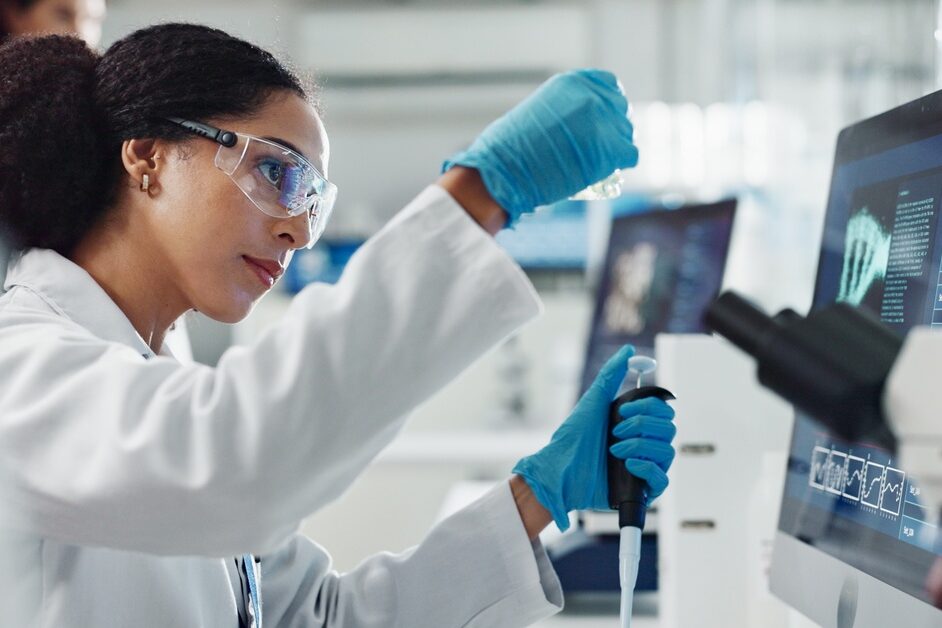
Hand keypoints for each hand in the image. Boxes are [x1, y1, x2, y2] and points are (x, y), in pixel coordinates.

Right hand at [442, 69, 638, 226]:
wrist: (506, 170)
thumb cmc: (511, 148)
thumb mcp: (538, 112)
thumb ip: (563, 111)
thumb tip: (578, 126)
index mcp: (573, 82)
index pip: (608, 85)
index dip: (606, 105)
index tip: (601, 120)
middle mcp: (593, 96)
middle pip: (619, 108)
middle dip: (612, 127)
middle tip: (600, 146)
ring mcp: (605, 121)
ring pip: (626, 132)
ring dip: (615, 146)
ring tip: (599, 161)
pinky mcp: (612, 149)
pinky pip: (629, 154)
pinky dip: (619, 164)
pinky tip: (604, 171)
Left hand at [512, 345, 675, 530]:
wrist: (559, 471)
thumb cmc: (573, 438)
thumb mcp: (593, 401)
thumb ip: (611, 375)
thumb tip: (629, 351)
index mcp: (637, 424)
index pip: (664, 410)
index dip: (648, 407)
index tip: (623, 409)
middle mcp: (644, 444)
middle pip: (669, 428)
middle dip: (642, 426)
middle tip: (616, 431)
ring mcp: (645, 467)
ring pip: (667, 451)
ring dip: (640, 446)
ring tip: (614, 450)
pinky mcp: (642, 490)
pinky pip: (663, 478)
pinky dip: (647, 467)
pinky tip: (627, 464)